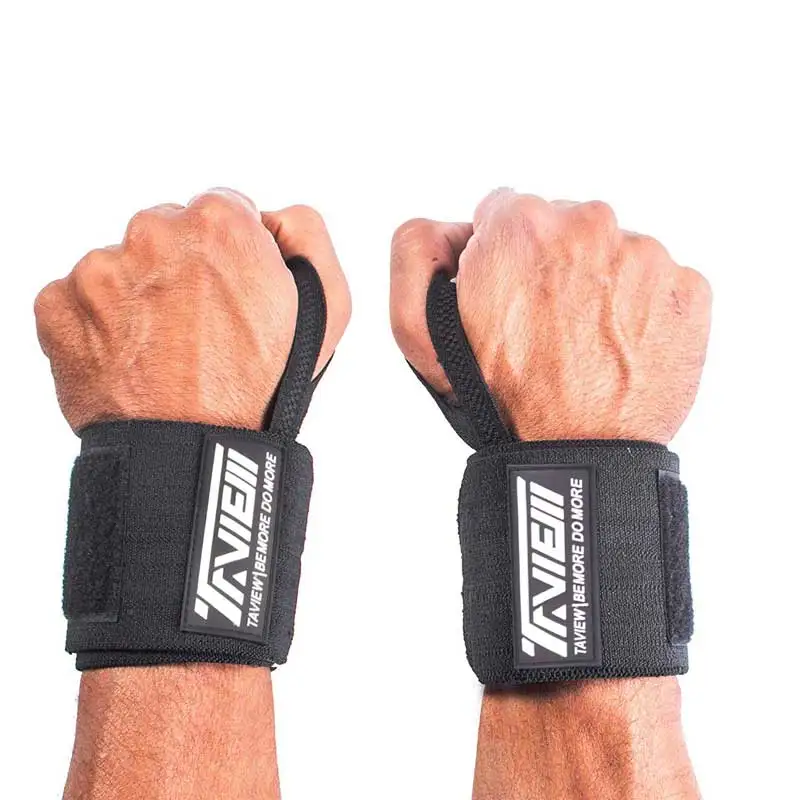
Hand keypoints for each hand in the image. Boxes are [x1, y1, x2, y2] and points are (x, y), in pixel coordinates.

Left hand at [35, 189, 350, 431]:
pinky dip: (101, 325)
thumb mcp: (327, 307)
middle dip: (184, 269)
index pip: (222, 211)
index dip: (234, 256)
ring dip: (141, 297)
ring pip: (124, 267)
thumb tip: (273, 216)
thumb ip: (306, 234)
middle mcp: (154, 232)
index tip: (233, 294)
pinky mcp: (58, 304)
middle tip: (202, 328)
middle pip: (169, 234)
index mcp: (219, 224)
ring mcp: (99, 269)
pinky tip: (131, 359)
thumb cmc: (260, 388)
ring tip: (166, 351)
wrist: (192, 450)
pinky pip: (80, 300)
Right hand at [390, 189, 710, 443]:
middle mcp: (587, 223)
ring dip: (599, 286)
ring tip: (585, 343)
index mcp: (520, 225)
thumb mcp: (425, 328)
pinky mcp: (687, 287)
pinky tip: (620, 347)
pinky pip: (657, 282)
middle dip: (551, 265)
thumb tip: (457, 229)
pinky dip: (641, 308)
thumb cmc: (505, 399)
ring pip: (612, 254)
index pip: (504, 212)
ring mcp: (645, 254)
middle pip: (562, 227)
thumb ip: (417, 251)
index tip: (507, 293)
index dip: (499, 256)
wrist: (577, 454)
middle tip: (545, 325)